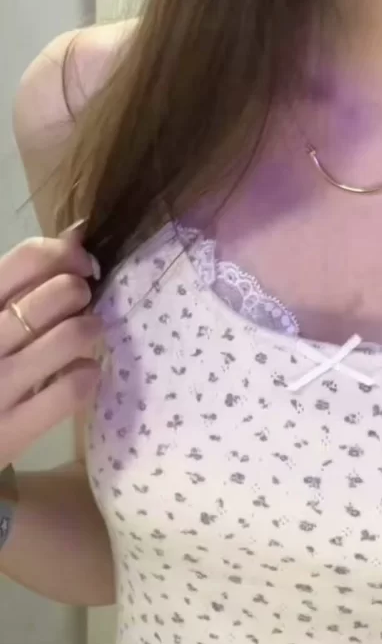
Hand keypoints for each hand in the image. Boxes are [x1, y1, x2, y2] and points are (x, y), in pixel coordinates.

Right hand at [0, 225, 103, 466]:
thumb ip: (22, 276)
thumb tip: (78, 232)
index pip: (27, 259)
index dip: (67, 254)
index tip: (81, 265)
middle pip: (60, 293)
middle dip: (81, 293)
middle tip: (79, 305)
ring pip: (72, 336)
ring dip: (90, 329)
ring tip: (84, 335)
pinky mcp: (9, 432)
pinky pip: (71, 390)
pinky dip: (87, 375)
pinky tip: (81, 374)